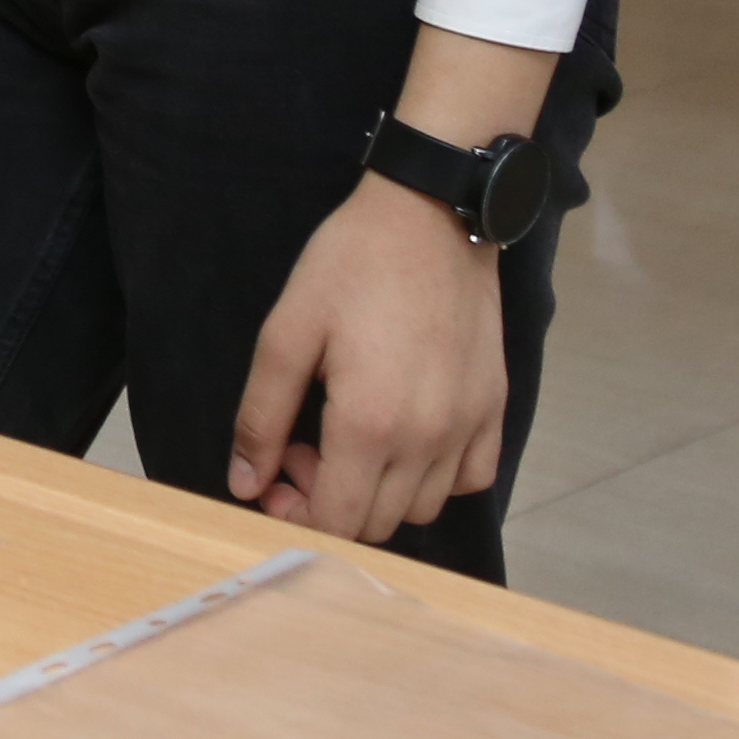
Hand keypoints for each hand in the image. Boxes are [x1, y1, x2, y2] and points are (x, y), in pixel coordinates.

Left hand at [229, 174, 507, 540]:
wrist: (431, 213)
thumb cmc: (352, 263)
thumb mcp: (287, 332)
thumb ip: (262, 417)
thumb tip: (244, 484)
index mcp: (369, 424)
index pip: (336, 522)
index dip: (297, 514)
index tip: (278, 473)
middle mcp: (427, 440)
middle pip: (376, 524)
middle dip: (330, 501)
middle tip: (308, 445)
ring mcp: (468, 426)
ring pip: (424, 508)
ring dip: (381, 493)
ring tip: (355, 437)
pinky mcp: (494, 407)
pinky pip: (473, 477)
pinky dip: (438, 477)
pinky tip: (410, 436)